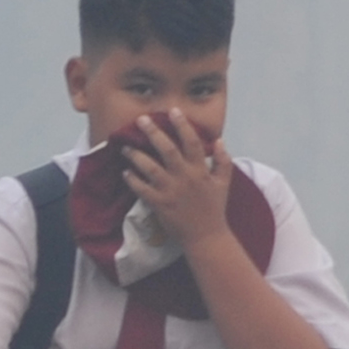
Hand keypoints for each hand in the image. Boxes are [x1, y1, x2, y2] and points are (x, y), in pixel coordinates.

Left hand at [120, 109, 234, 252]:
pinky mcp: (159, 204)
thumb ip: (223, 161)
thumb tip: (219, 141)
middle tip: (141, 120)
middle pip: (166, 149)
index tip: (173, 111)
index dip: (182, 125)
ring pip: (149, 168)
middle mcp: (184, 177)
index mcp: (200, 170)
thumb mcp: (224, 183)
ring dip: (136, 155)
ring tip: (125, 147)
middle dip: (153, 133)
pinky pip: (141, 189)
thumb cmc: (214, 209)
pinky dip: (132, 180)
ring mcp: (170, 191)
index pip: (191, 142)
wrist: (206, 237)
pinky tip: (125, 172)